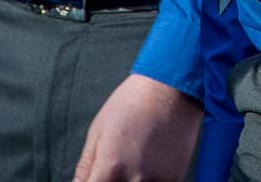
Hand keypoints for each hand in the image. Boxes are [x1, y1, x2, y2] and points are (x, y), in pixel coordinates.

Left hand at [71, 74, 199, 181]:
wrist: (173, 87)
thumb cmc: (131, 104)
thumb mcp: (97, 133)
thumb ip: (85, 169)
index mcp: (110, 169)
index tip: (95, 177)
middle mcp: (135, 181)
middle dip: (108, 181)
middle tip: (113, 165)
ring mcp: (158, 181)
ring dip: (128, 181)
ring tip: (131, 161)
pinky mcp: (175, 178)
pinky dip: (147, 181)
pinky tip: (148, 164)